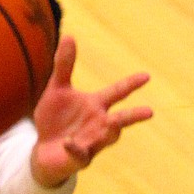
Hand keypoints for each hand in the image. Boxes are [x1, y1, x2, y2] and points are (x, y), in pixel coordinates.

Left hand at [30, 36, 152, 185]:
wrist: (43, 149)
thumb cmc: (55, 118)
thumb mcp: (57, 89)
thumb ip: (64, 65)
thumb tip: (69, 36)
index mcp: (96, 104)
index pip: (118, 92)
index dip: (132, 84)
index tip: (147, 76)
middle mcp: (99, 123)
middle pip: (121, 119)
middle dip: (134, 116)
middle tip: (150, 112)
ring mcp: (92, 141)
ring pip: (108, 138)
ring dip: (110, 131)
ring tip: (114, 123)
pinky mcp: (79, 157)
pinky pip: (80, 153)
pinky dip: (75, 147)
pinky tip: (68, 142)